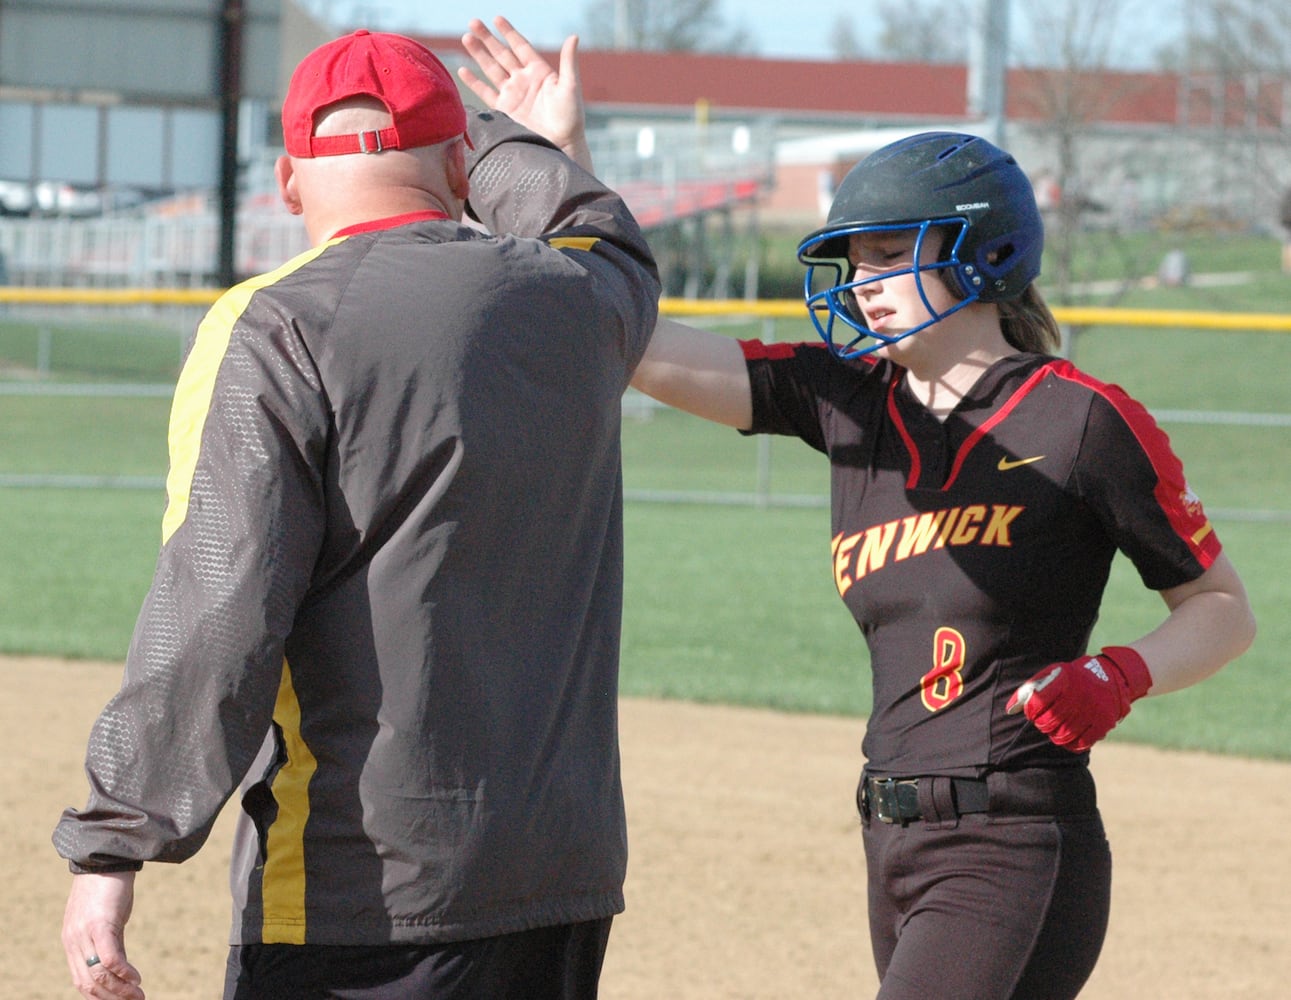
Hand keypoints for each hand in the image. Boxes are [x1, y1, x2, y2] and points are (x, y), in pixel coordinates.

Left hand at [62, 871, 144, 998]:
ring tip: (138, 996)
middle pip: (88, 983)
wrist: (106, 856)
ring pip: (99, 975)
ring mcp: (84, 933)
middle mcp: (73, 941)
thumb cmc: (108, 886)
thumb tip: (119, 966)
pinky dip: (123, 973)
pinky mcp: (100, 924)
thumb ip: (108, 941)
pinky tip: (137, 978)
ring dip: (120, 990)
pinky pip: (110, 958)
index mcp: (72, 941)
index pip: (81, 981)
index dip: (101, 997)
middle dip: (112, 998)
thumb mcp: (106, 918)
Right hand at [459, 16, 591, 169]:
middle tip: (473, 22)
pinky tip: (464, 70)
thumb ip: (569, 62)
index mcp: (539, 71)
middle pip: (502, 54)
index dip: (509, 32)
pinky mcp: (505, 110)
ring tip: (466, 38)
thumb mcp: (571, 86)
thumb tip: (574, 36)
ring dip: (479, 54)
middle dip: (487, 38)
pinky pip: (486, 93)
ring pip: (491, 69)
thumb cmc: (570, 117)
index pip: (520, 46)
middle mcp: (523, 79)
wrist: (561, 145)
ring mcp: (512, 94)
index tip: (497, 18)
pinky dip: (474, 82)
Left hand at [1007, 646, 1153, 752]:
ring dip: (1055, 735)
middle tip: (1044, 722)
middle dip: (1042, 725)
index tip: (1033, 712)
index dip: (1031, 712)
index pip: (1037, 703)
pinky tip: (1069, 737)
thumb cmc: (1075, 677)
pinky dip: (1071, 744)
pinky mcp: (1103, 723)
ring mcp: (1093, 710)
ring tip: (1055, 730)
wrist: (1114, 676)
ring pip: (1064, 735)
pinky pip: (1081, 743)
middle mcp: (1079, 695)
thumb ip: (1030, 689)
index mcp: (1064, 680)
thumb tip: (1010, 710)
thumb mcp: (1053, 674)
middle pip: (1049, 722)